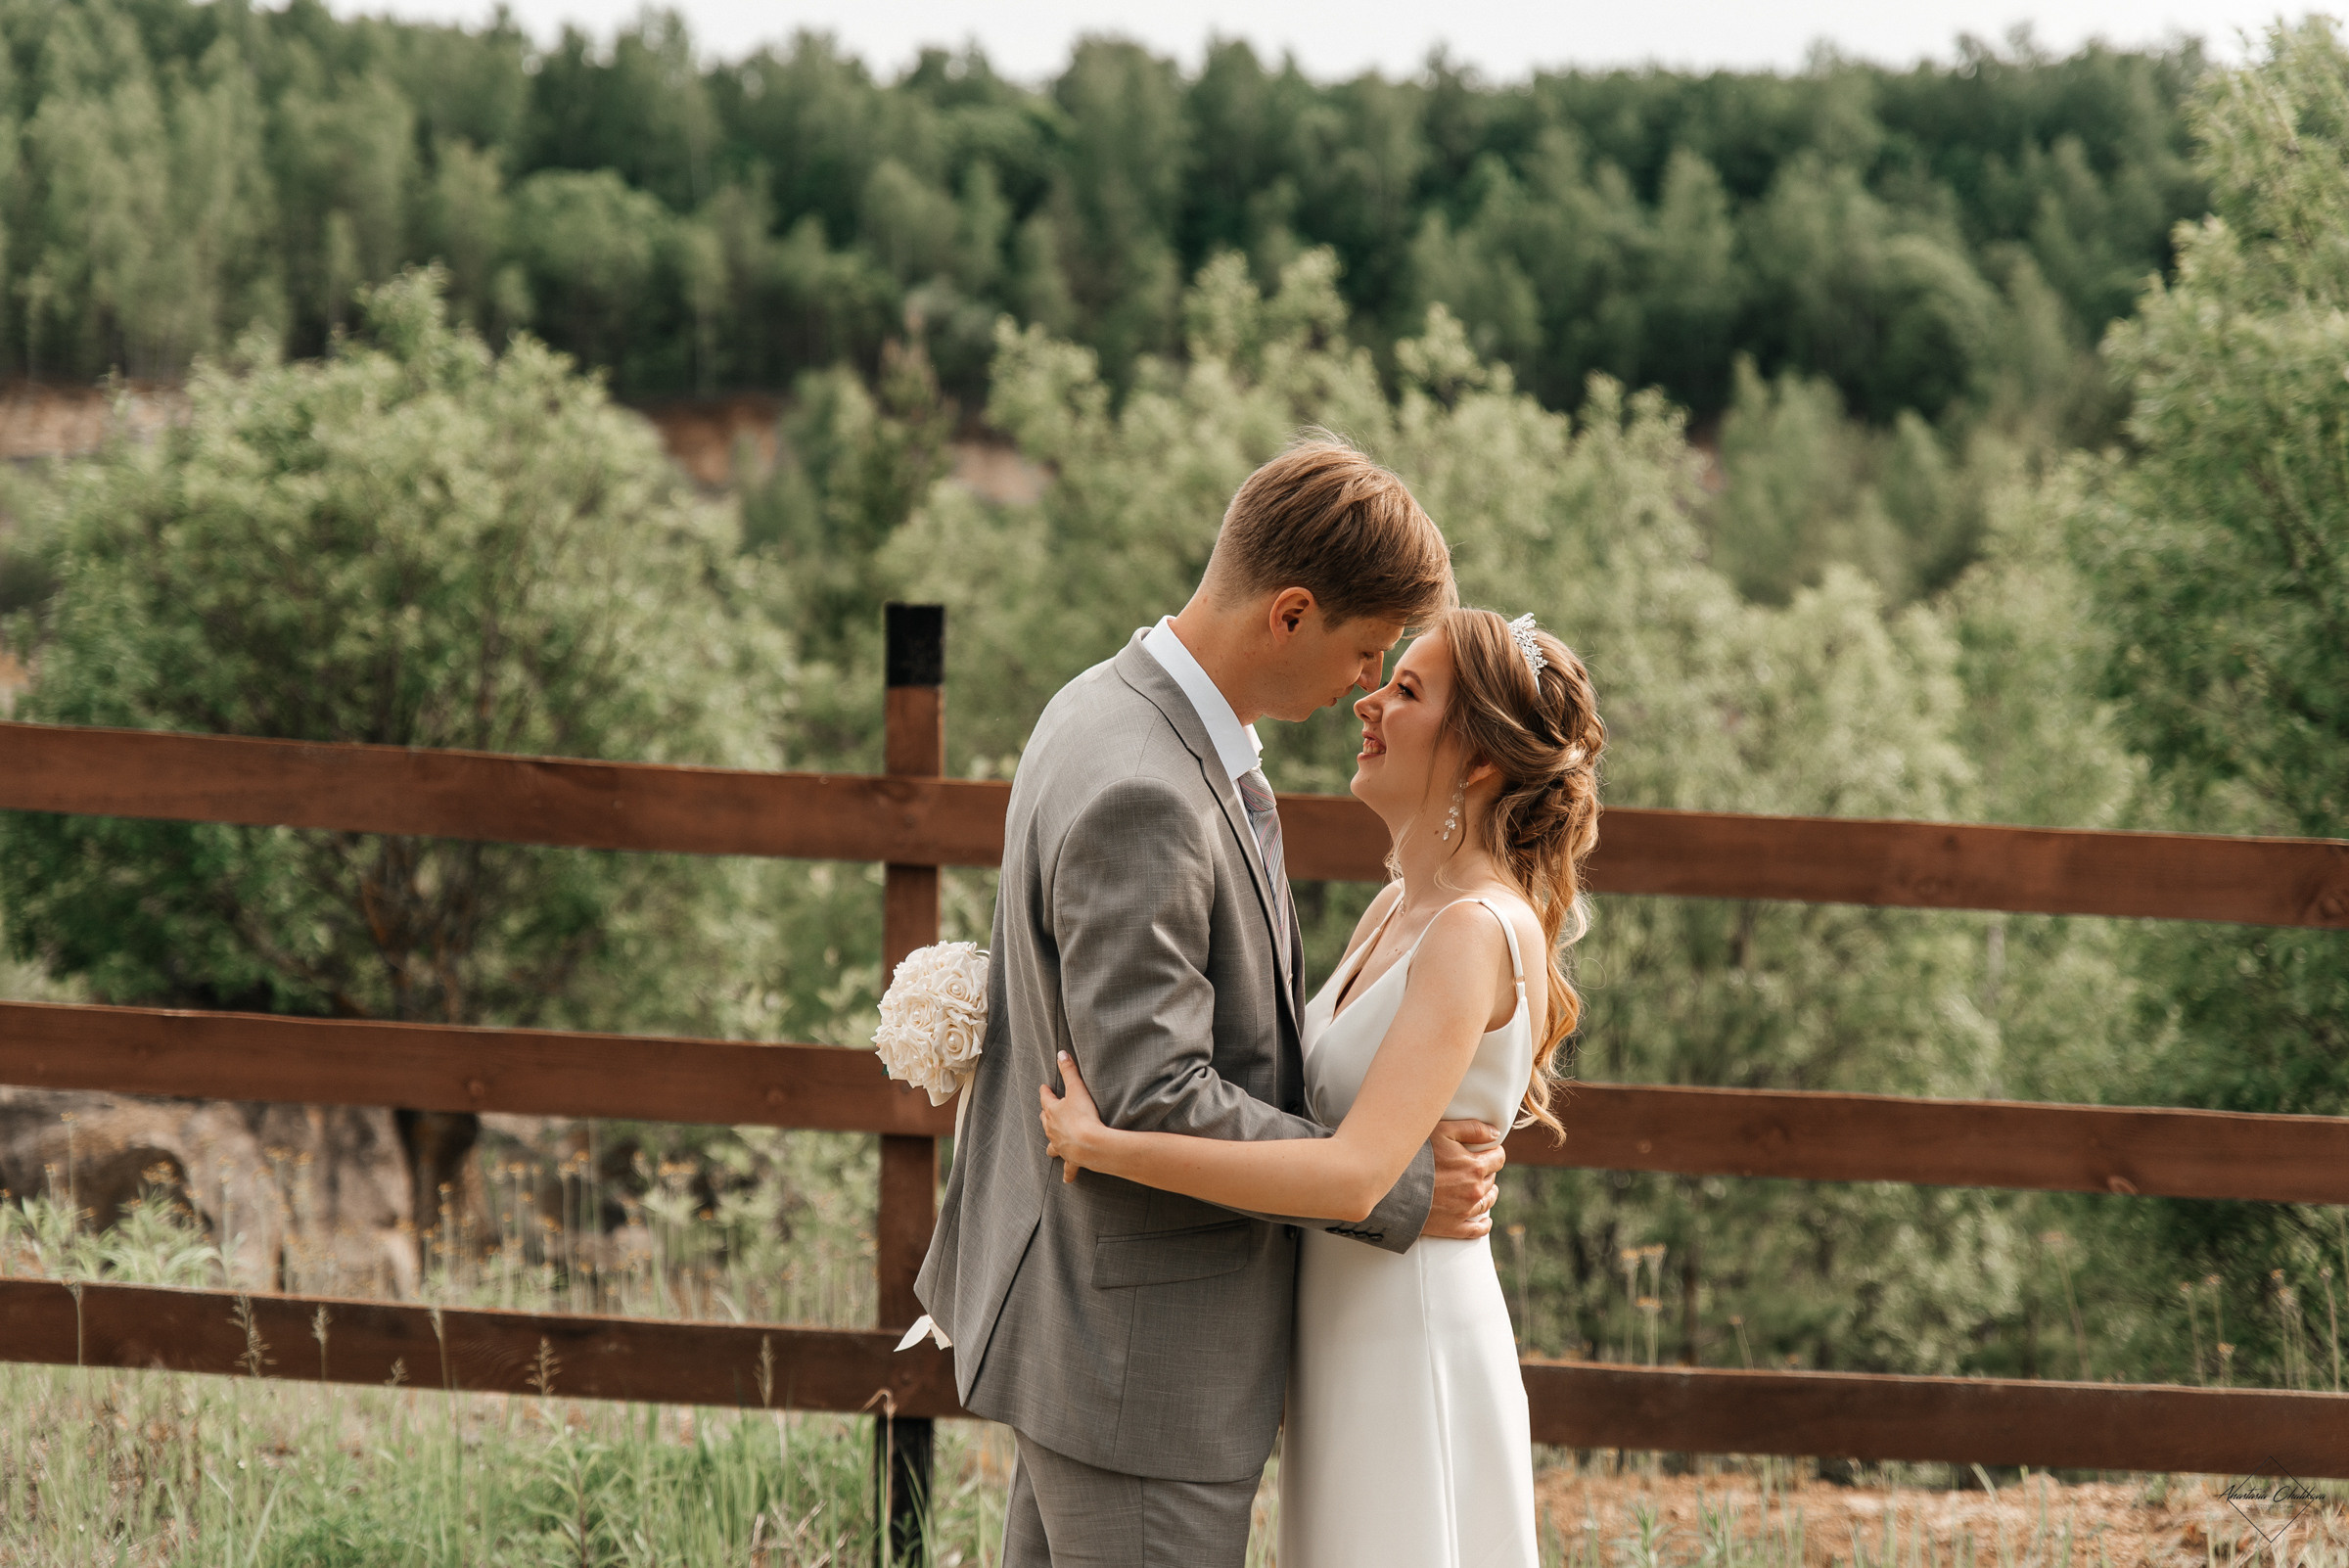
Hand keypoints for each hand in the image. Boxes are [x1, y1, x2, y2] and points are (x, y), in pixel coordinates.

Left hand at [1038, 1050, 1102, 1182]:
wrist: (1090, 1144)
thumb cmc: (1083, 1115)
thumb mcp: (1077, 1088)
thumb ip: (1069, 1070)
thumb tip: (1060, 1052)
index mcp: (1053, 1111)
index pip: (1046, 1098)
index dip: (1046, 1092)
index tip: (1044, 1087)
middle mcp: (1052, 1129)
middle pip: (1046, 1120)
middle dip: (1046, 1115)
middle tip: (1048, 1111)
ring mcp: (1060, 1145)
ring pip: (1051, 1145)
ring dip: (1051, 1143)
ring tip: (1052, 1146)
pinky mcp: (1070, 1159)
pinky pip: (1068, 1168)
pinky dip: (1068, 1172)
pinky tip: (1067, 1179)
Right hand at [1422, 1118, 1505, 1238]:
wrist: (1394, 1188)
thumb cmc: (1416, 1155)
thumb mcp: (1442, 1131)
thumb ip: (1472, 1129)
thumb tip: (1494, 1134)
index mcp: (1475, 1167)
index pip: (1499, 1158)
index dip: (1493, 1151)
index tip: (1486, 1150)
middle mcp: (1475, 1191)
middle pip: (1492, 1179)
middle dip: (1485, 1171)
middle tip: (1472, 1166)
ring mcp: (1465, 1211)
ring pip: (1487, 1201)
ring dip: (1487, 1193)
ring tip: (1480, 1188)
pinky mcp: (1453, 1228)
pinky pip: (1477, 1230)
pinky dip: (1483, 1225)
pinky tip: (1484, 1221)